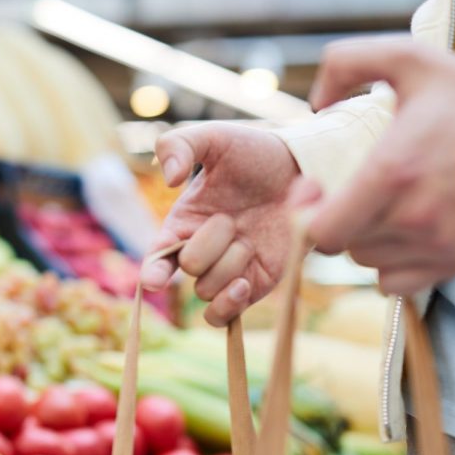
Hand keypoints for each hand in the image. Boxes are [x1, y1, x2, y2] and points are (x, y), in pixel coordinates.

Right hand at [141, 123, 300, 325]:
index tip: (155, 279)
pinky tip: (245, 283)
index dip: (152, 272)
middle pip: (190, 270)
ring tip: (250, 239)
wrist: (303, 169)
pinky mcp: (254, 285)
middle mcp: (201, 252)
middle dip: (210, 245)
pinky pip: (226, 316)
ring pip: (208, 292)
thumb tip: (169, 179)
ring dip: (230, 265)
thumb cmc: (255, 153)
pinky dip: (229, 305)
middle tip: (231, 218)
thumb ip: (179, 144)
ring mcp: (227, 271)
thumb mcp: (215, 138)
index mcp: (182, 223)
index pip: (156, 258)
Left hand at [305, 38, 454, 294]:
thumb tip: (316, 102)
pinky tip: (400, 230)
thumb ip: (347, 61)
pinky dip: (390, 263)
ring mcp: (437, 245)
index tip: (318, 190)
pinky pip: (396, 282)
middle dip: (337, 219)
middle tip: (351, 190)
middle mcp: (413, 218)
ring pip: (368, 263)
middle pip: (341, 247)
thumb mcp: (409, 56)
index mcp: (392, 173)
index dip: (307, 215)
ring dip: (364, 239)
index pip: (322, 232)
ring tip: (381, 205)